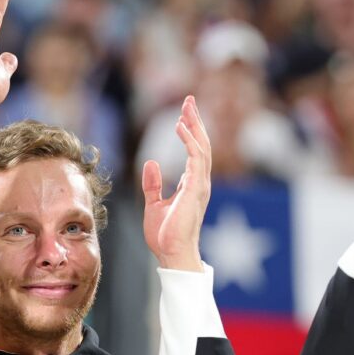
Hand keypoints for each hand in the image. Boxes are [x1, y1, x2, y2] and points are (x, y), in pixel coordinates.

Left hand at [142, 96, 209, 271]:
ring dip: (194, 125)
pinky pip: (196, 158)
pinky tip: (180, 126)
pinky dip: (189, 140)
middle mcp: (199, 182)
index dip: (190, 131)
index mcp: (191, 185)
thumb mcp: (154, 204)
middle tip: (189, 100)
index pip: (194, 152)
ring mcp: (200, 185)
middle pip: (201, 144)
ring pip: (202, 147)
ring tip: (186, 107)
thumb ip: (152, 184)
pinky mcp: (196, 189)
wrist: (172, 254)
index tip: (183, 114)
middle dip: (196, 121)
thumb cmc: (166, 235)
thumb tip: (151, 162)